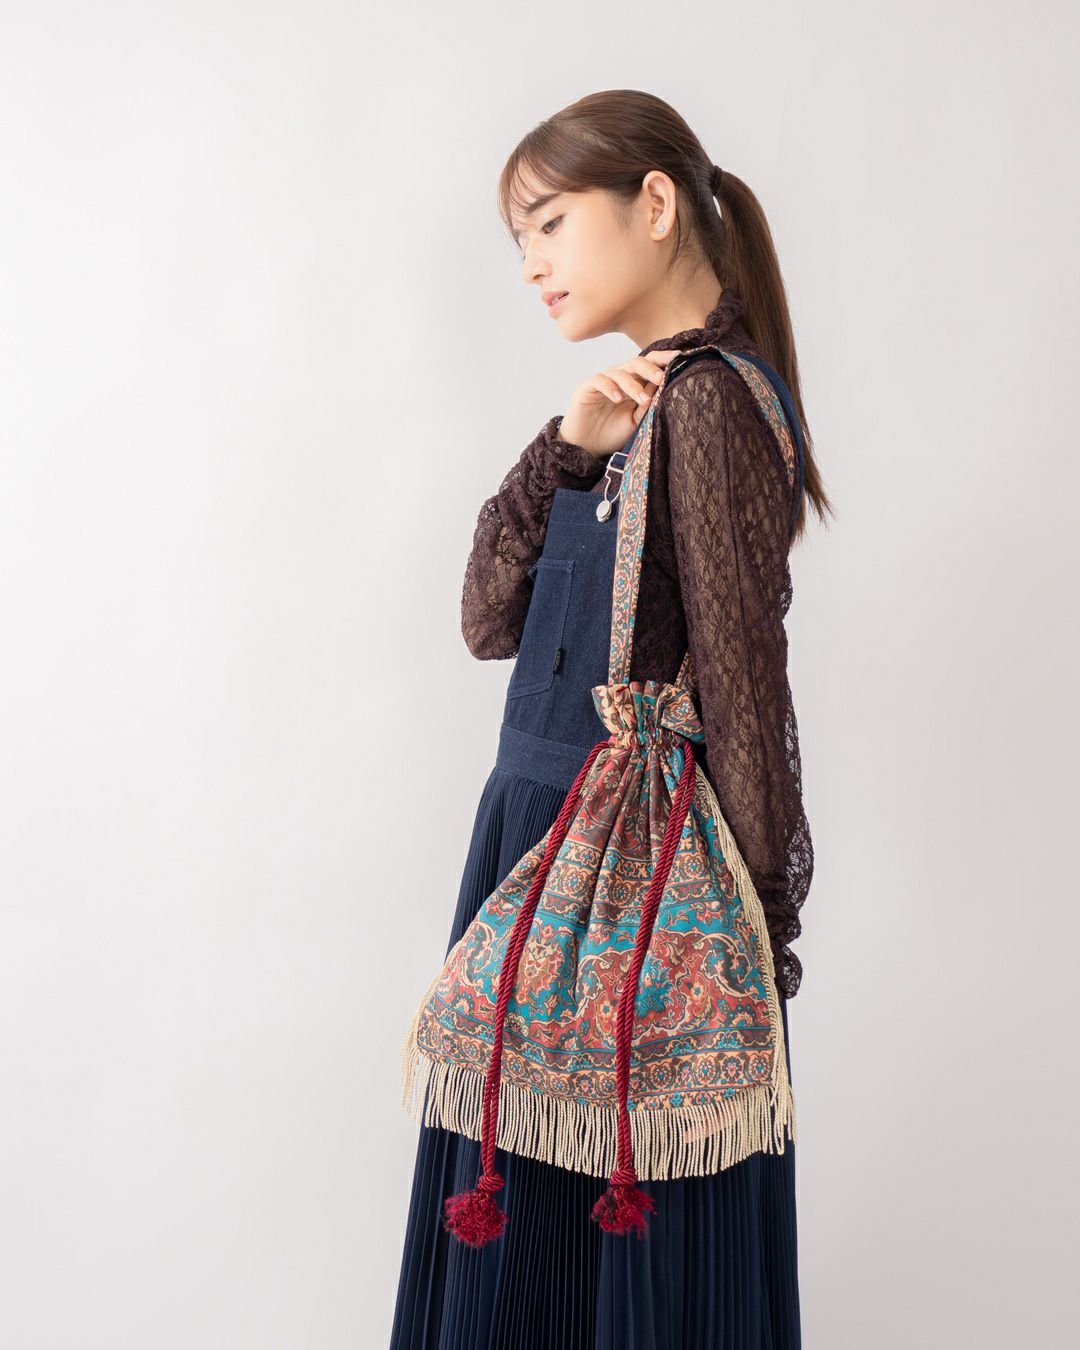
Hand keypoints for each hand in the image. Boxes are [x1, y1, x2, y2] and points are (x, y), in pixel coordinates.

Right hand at [558, 349, 682, 457]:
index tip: (680, 358)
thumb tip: (667, 386)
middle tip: (661, 378)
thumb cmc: (612, 432)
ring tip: (643, 400)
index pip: (650, 364)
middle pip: (637, 362)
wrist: (586, 446)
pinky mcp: (587, 387)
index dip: (664, 359)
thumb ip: (650, 404)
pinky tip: (617, 398)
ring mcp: (604, 381)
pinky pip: (600, 380)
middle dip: (651, 368)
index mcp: (634, 382)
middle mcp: (620, 378)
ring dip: (633, 385)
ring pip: (620, 372)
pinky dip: (610, 387)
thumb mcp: (637, 420)